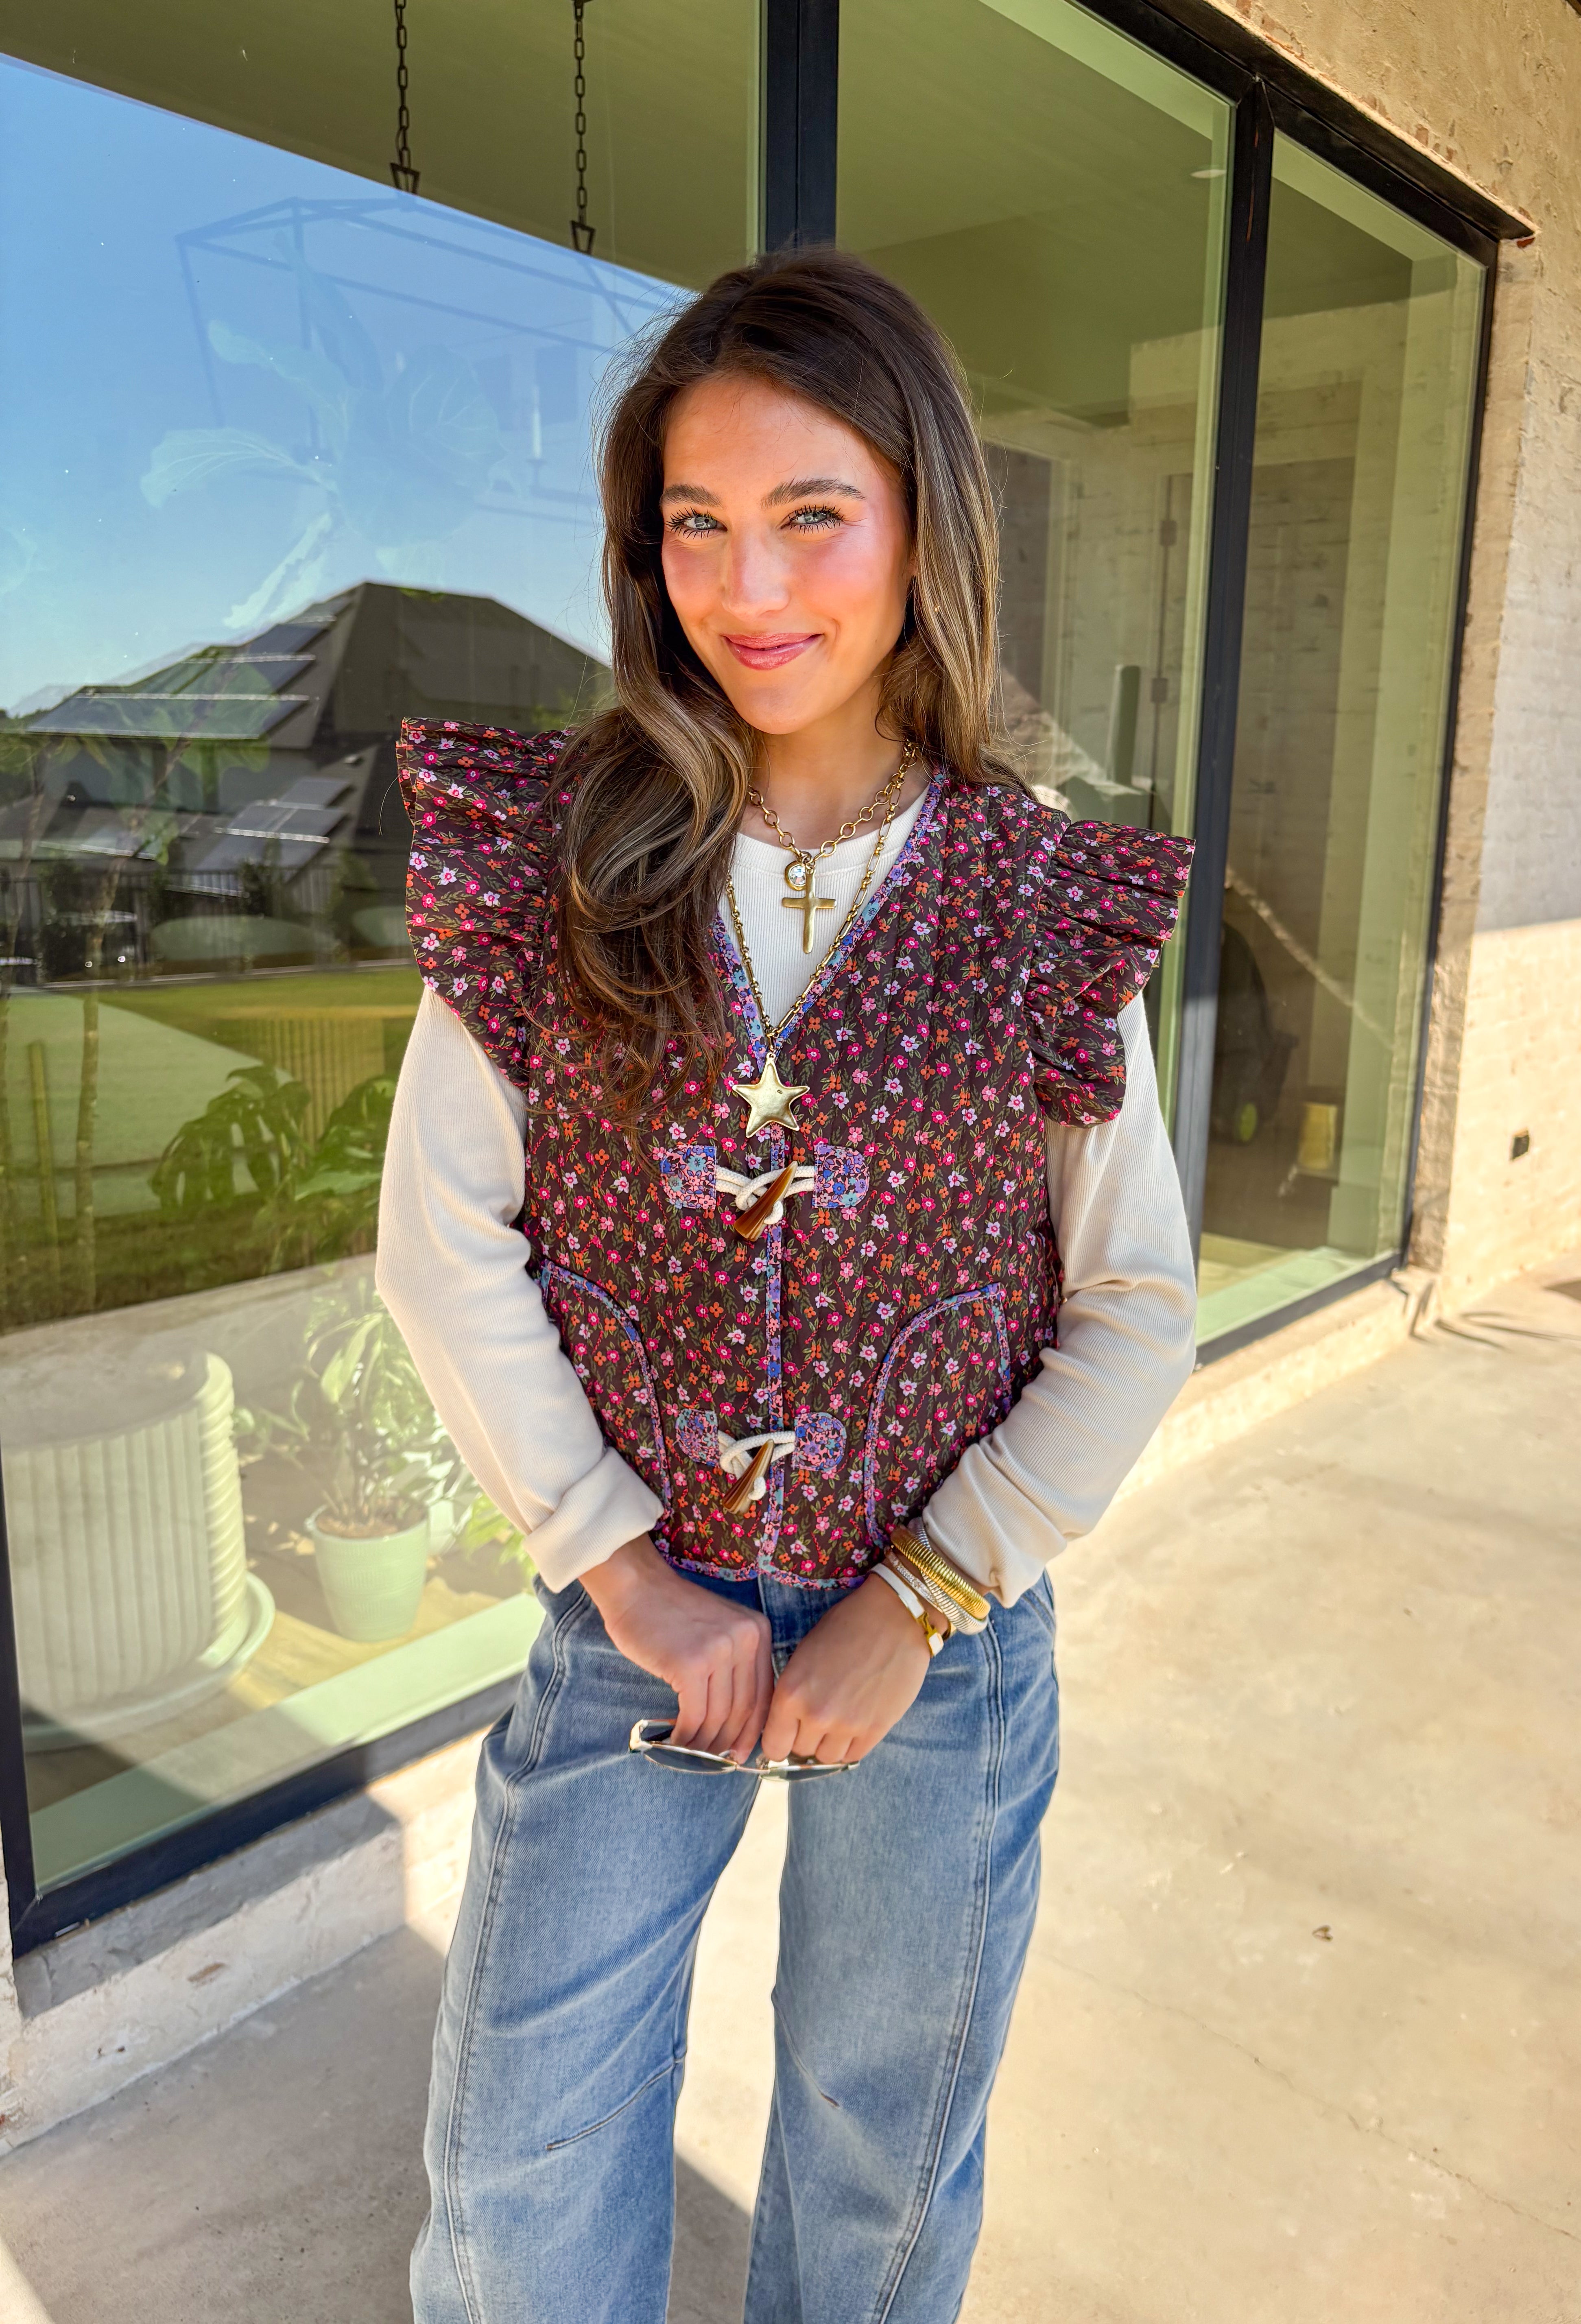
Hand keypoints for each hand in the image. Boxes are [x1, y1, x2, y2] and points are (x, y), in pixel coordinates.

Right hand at [581, 1535, 772, 1762]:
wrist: (636, 1587)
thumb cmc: (671, 1612)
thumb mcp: (719, 1629)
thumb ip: (734, 1665)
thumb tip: (737, 1722)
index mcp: (757, 1631)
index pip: (763, 1693)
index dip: (752, 1729)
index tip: (740, 1752)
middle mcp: (745, 1639)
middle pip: (744, 1708)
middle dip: (728, 1740)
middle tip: (714, 1759)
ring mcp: (719, 1650)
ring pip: (719, 1715)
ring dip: (704, 1741)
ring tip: (690, 1751)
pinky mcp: (690, 1664)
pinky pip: (694, 1714)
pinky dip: (686, 1735)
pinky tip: (675, 1741)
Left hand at [760, 1573, 931, 1765]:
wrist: (893, 1617)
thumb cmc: (845, 1627)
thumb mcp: (804, 1655)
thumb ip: (793, 1693)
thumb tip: (788, 1725)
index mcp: (791, 1693)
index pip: (773, 1745)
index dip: (780, 1739)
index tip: (788, 1732)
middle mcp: (815, 1715)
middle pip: (800, 1751)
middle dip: (806, 1737)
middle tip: (818, 1716)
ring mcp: (847, 1725)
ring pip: (827, 1757)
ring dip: (829, 1742)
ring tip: (839, 1717)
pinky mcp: (876, 1729)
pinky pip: (853, 1756)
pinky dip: (851, 1744)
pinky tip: (855, 1722)